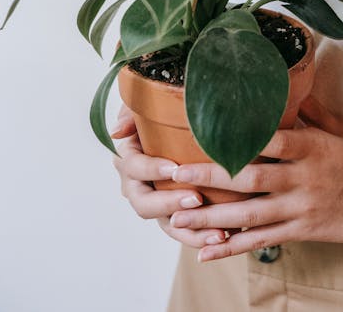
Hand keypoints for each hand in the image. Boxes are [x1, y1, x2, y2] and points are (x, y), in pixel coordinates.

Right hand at [110, 107, 229, 249]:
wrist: (189, 129)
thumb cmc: (165, 112)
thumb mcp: (148, 106)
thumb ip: (133, 113)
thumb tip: (116, 132)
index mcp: (129, 159)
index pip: (134, 167)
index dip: (151, 169)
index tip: (173, 169)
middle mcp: (137, 186)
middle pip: (144, 203)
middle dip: (170, 204)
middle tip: (197, 199)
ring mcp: (156, 204)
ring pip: (167, 225)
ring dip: (190, 231)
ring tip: (218, 233)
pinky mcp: (175, 215)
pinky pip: (185, 231)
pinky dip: (202, 236)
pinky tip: (226, 236)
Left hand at [165, 94, 342, 262]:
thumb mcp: (342, 128)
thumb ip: (312, 112)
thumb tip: (289, 89)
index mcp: (311, 147)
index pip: (269, 140)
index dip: (235, 139)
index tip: (203, 134)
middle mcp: (303, 178)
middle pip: (250, 179)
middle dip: (209, 178)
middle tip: (173, 176)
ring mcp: (301, 208)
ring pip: (249, 215)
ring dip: (211, 218)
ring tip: (177, 218)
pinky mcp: (302, 231)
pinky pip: (263, 241)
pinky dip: (233, 248)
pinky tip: (206, 251)